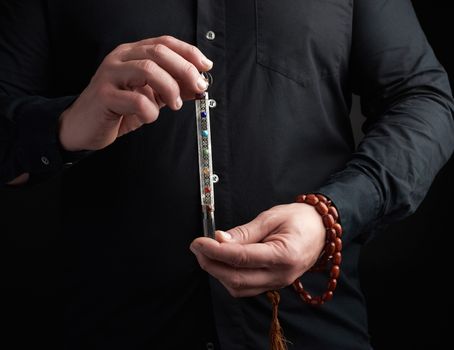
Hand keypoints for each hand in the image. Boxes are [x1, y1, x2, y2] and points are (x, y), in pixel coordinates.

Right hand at [59, 35, 212, 150]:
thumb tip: (198, 85)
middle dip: (185, 70)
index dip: (189, 52)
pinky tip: (149, 117)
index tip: (206, 67)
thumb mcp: (150, 96)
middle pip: (159, 52)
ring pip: (148, 70)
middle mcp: (120, 58)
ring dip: (170, 88)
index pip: (165, 42)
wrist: (83, 126)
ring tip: (174, 105)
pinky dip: (151, 112)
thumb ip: (171, 88)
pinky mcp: (104, 95)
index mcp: (132, 54)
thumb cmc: (117, 109)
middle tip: (197, 88)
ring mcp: (110, 75)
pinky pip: (137, 100)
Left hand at [190, 203, 325, 296]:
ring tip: (208, 252)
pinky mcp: (273, 284)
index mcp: (283, 255)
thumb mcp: (271, 217)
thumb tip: (219, 239)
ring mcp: (278, 283)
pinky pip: (246, 288)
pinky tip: (223, 262)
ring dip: (218, 273)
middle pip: (236, 279)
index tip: (198, 242)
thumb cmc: (300, 219)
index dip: (215, 251)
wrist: (322, 229)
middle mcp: (281, 275)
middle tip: (198, 247)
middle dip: (211, 264)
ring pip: (239, 288)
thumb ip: (245, 232)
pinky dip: (229, 277)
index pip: (240, 258)